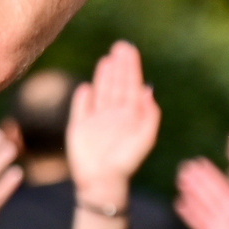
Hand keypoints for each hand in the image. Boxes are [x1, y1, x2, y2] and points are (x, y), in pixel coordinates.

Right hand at [67, 42, 160, 217]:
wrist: (102, 182)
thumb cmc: (126, 162)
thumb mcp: (145, 139)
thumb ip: (149, 115)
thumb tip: (149, 90)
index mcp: (131, 116)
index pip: (132, 86)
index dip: (131, 68)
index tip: (129, 50)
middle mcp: (114, 116)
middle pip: (117, 85)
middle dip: (119, 66)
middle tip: (120, 46)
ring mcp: (96, 121)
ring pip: (101, 92)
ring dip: (103, 76)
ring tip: (106, 60)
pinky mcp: (78, 128)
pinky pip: (80, 108)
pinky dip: (82, 98)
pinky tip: (86, 87)